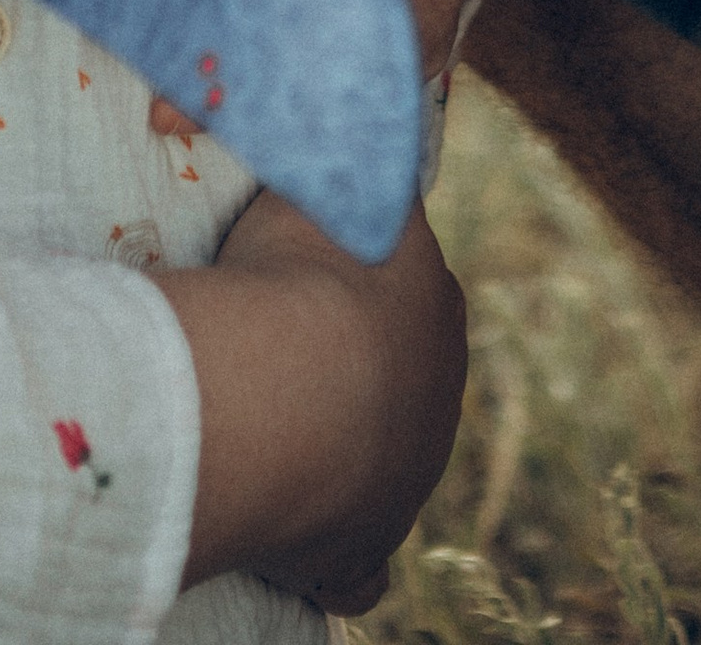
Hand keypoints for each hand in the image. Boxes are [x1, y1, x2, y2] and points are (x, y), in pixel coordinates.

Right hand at [159, 188, 465, 606]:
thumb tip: (304, 128)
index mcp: (435, 304)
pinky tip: (297, 552)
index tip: (301, 295)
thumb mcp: (308, 180)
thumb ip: (319, 165)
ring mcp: (407, 479)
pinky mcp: (362, 552)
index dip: (348, 296)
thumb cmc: (293, 271)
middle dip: (348, 374)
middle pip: (395, 381)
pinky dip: (333, 565)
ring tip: (263, 434)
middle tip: (274, 364)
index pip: (402, 296)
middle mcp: (437, 394)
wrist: (285, 382)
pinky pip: (354, 571)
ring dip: (333, 454)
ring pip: (377, 465)